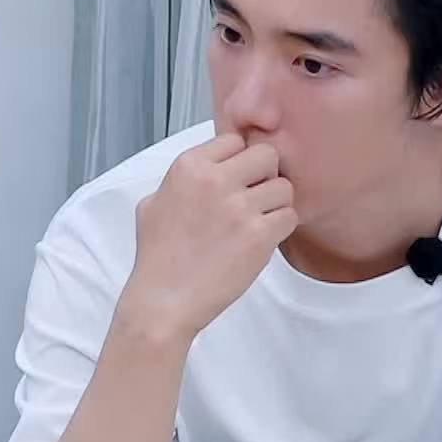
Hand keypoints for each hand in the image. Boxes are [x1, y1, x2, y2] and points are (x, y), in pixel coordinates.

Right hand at [122, 131, 296, 341]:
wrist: (164, 300)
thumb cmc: (157, 256)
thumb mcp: (152, 204)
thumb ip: (179, 181)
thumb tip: (202, 172)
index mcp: (188, 167)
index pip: (233, 141)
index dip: (239, 160)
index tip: (236, 179)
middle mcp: (214, 181)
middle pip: (267, 155)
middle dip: (265, 176)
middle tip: (254, 198)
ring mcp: (238, 208)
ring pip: (284, 187)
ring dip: (275, 205)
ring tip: (257, 223)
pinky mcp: (259, 236)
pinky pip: (289, 216)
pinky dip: (281, 228)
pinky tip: (262, 239)